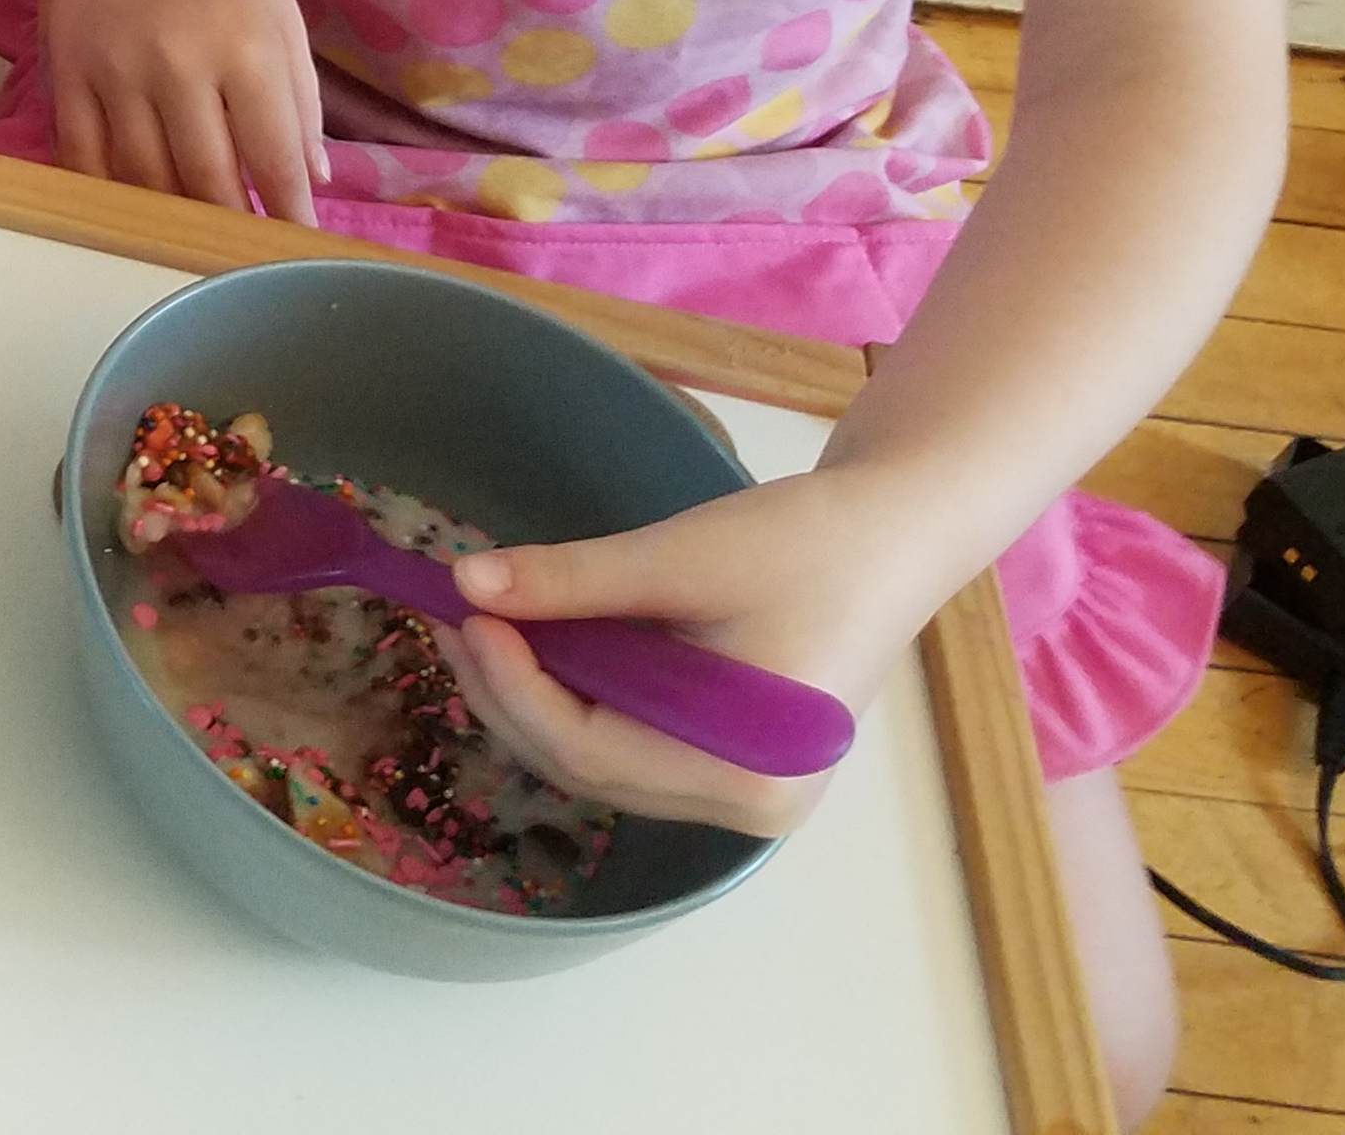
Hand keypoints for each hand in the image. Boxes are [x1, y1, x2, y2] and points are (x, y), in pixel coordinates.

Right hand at [39, 0, 328, 219]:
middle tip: (242, 254)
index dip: (286, 212)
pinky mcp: (68, 71)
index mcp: (245, 49)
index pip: (271, 157)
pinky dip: (108, 191)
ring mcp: (115, 71)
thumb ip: (299, 100)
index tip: (294, 246)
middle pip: (206, 178)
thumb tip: (311, 182)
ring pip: (143, 176)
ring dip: (172, 215)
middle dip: (230, 224)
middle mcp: (179, 65)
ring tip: (193, 233)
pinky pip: (82, 154)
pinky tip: (129, 207)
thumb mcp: (281, 16)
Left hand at [444, 473, 921, 835]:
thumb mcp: (682, 557)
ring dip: (534, 699)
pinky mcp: (733, 763)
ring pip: (601, 764)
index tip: (465, 615)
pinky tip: (540, 646)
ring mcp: (742, 793)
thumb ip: (574, 579)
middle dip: (509, 694)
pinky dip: (578, 698)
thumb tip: (467, 581)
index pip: (590, 749)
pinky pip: (631, 746)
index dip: (513, 686)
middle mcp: (745, 806)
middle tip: (454, 615)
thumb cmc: (805, 545)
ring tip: (482, 624)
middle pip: (588, 769)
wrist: (891, 538)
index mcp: (744, 774)